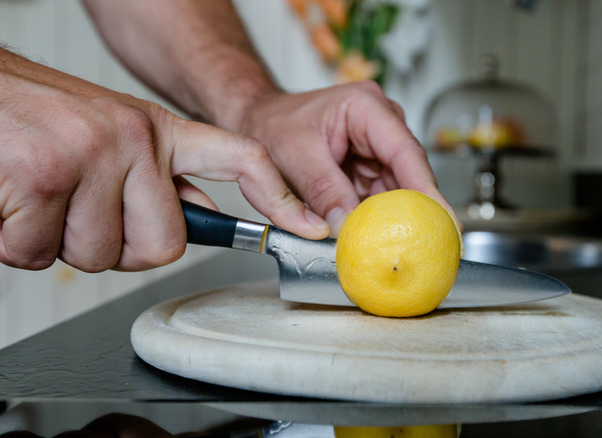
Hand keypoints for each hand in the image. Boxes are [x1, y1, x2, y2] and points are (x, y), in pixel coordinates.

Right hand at [0, 50, 328, 271]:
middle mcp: (133, 138)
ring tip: (39, 196)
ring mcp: (92, 154)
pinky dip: (16, 241)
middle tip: (78, 211)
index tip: (307, 227)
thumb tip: (201, 211)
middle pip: (163, 247)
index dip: (279, 197)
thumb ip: (158, 175)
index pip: (242, 157)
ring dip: (58, 242)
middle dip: (116, 247)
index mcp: (157, 130)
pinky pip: (41, 253)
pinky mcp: (44, 176)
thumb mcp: (113, 134)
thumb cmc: (37, 119)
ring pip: (98, 257)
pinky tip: (11, 199)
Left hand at [235, 81, 453, 235]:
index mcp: (366, 107)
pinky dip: (381, 219)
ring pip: (400, 189)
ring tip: (402, 247)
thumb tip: (347, 225)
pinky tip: (382, 239)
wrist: (262, 121)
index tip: (443, 219)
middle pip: (410, 173)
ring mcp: (379, 146)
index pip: (405, 152)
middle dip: (417, 211)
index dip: (427, 189)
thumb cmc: (275, 124)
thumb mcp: (295, 157)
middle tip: (428, 245)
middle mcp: (381, 123)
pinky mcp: (373, 167)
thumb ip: (323, 191)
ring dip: (397, 218)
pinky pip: (384, 197)